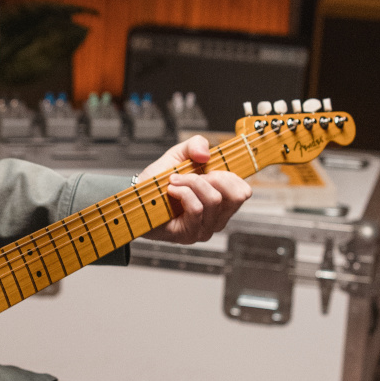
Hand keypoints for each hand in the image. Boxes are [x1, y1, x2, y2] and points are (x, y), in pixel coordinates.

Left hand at [135, 135, 252, 244]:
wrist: (136, 198)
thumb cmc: (159, 181)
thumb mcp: (179, 155)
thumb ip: (195, 145)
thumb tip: (206, 154)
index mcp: (221, 201)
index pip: (243, 192)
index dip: (229, 176)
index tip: (208, 169)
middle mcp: (217, 218)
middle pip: (235, 196)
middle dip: (211, 178)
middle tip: (190, 175)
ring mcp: (204, 229)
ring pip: (214, 200)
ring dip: (191, 183)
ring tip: (174, 181)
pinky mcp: (189, 235)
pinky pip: (197, 209)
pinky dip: (183, 193)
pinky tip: (171, 191)